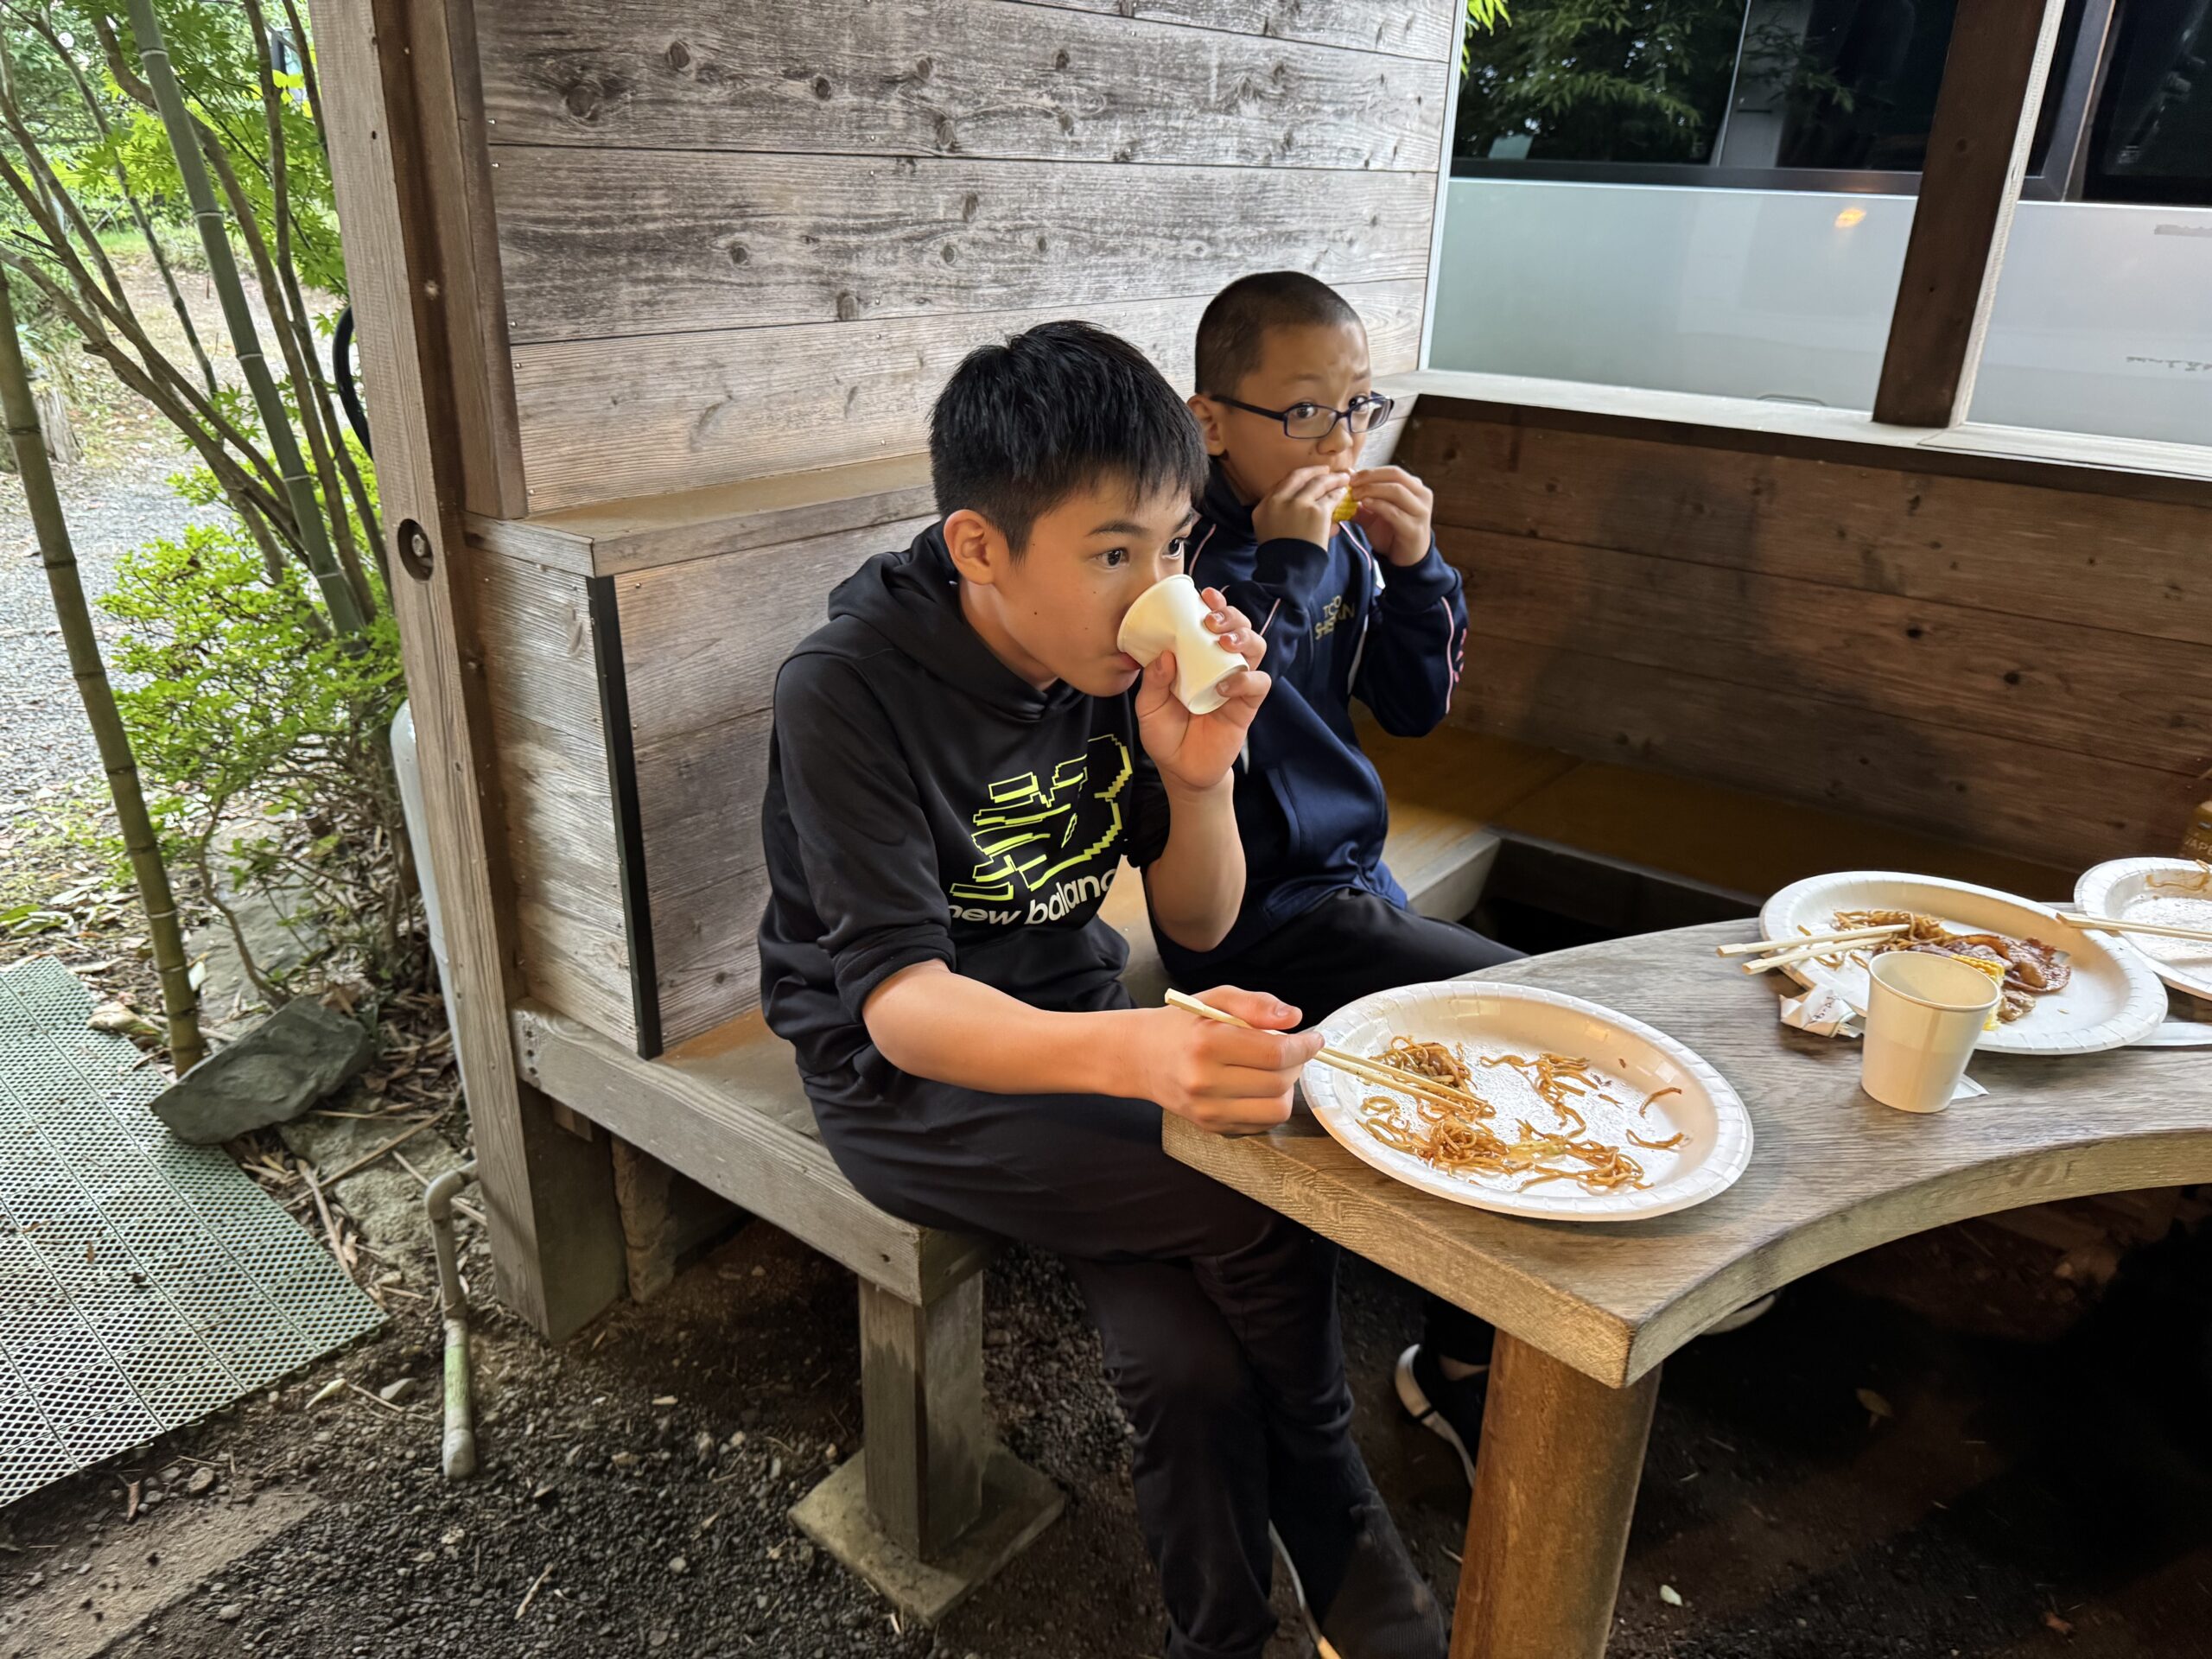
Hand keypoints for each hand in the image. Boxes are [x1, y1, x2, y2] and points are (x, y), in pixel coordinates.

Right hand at [1121, 988, 1322, 1132]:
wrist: (1141, 1057)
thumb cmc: (1182, 1025)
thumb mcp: (1215, 998)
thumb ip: (1256, 1004)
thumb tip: (1294, 1018)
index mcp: (1207, 1044)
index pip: (1276, 1053)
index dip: (1304, 1046)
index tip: (1314, 1039)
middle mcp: (1205, 1082)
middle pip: (1280, 1082)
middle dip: (1296, 1064)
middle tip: (1291, 1050)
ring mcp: (1207, 1110)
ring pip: (1276, 1110)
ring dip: (1286, 1088)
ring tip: (1275, 1069)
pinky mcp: (1211, 1127)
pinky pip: (1260, 1124)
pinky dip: (1269, 1104)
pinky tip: (1257, 1086)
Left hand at [1135, 587, 1267, 793]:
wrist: (1181, 771)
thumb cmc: (1165, 734)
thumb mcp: (1149, 707)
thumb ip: (1154, 681)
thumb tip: (1164, 655)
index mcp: (1197, 658)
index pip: (1212, 624)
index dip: (1214, 605)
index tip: (1205, 594)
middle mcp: (1220, 665)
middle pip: (1240, 628)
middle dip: (1231, 616)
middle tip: (1212, 619)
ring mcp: (1236, 684)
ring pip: (1256, 648)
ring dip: (1244, 638)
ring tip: (1223, 642)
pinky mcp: (1247, 706)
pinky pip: (1258, 684)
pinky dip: (1245, 680)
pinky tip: (1224, 685)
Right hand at [1252, 464, 1351, 548]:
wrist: (1287, 571)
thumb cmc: (1279, 558)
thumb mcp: (1268, 532)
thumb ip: (1280, 516)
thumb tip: (1303, 506)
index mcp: (1264, 506)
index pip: (1282, 484)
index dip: (1298, 478)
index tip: (1308, 476)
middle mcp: (1279, 500)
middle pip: (1299, 477)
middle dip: (1314, 471)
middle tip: (1326, 470)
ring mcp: (1298, 504)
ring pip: (1318, 483)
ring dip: (1332, 479)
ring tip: (1342, 478)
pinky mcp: (1316, 511)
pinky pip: (1331, 497)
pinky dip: (1338, 493)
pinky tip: (1343, 493)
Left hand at [1347, 466, 1434, 565]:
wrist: (1407, 559)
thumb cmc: (1392, 532)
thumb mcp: (1374, 513)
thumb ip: (1362, 498)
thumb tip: (1345, 481)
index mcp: (1414, 487)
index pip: (1392, 471)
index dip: (1370, 472)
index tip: (1350, 477)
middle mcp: (1422, 495)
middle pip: (1396, 475)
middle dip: (1370, 477)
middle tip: (1351, 484)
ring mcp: (1421, 511)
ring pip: (1396, 491)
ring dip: (1372, 490)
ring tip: (1354, 495)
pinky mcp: (1415, 528)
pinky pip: (1394, 512)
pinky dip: (1378, 505)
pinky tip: (1364, 504)